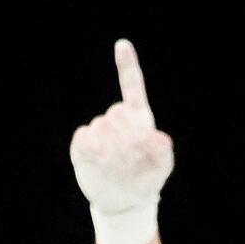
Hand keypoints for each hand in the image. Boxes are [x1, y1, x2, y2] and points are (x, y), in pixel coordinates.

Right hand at [70, 39, 174, 228]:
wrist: (121, 200)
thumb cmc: (145, 179)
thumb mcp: (161, 168)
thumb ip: (162, 152)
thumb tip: (158, 136)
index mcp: (138, 118)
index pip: (132, 86)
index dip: (127, 65)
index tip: (122, 44)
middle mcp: (116, 119)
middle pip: (117, 114)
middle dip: (126, 137)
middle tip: (133, 159)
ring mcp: (98, 130)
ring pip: (101, 128)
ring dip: (112, 149)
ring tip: (120, 167)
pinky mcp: (82, 144)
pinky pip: (85, 139)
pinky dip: (92, 150)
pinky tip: (99, 162)